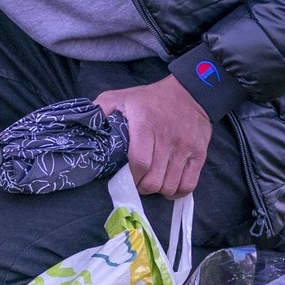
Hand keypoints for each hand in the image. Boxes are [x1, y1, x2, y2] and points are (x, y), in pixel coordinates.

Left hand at [94, 74, 211, 198]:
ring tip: (151, 183)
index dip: (131, 178)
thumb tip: (85, 122)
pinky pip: (189, 184)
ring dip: (158, 190)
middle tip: (137, 183)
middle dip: (142, 187)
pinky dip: (177, 192)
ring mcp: (185, 148)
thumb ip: (101, 108)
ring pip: (170, 185)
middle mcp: (167, 138)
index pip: (139, 163)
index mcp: (146, 125)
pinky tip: (168, 187)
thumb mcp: (121, 96)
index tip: (125, 179)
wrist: (190, 92)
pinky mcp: (199, 154)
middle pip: (154, 179)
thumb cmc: (150, 98)